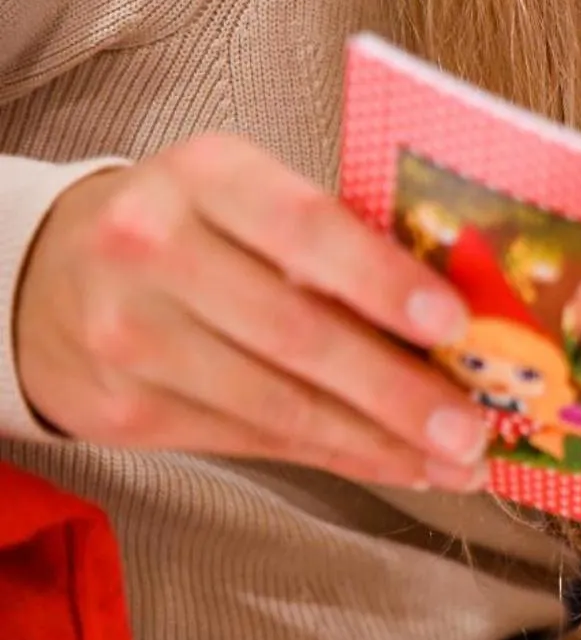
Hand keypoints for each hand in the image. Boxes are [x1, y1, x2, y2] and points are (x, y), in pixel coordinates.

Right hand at [14, 133, 488, 488]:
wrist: (50, 277)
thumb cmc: (192, 227)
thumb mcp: (249, 194)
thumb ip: (337, 236)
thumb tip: (460, 310)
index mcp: (207, 176)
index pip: (306, 227)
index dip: (382, 278)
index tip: (452, 323)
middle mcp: (157, 251)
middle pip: (295, 332)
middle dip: (396, 390)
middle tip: (470, 425)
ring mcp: (134, 337)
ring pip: (278, 404)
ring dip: (379, 440)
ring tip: (454, 459)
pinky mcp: (127, 411)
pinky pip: (255, 440)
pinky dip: (336, 455)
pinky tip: (395, 463)